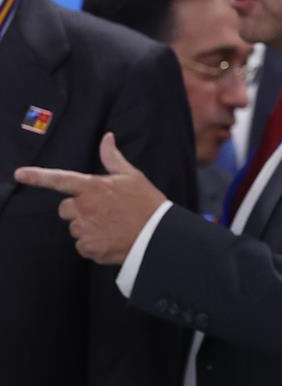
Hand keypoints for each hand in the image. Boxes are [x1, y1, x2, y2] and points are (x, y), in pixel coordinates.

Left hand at [14, 134, 165, 265]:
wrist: (159, 235)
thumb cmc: (146, 203)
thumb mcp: (132, 176)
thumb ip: (112, 158)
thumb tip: (106, 137)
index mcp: (92, 187)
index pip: (59, 179)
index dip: (37, 176)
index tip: (19, 174)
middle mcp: (84, 207)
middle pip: (66, 209)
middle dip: (79, 210)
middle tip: (103, 212)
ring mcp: (85, 228)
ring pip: (75, 228)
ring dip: (88, 228)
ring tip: (111, 227)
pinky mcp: (89, 248)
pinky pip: (83, 246)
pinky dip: (94, 245)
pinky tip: (111, 240)